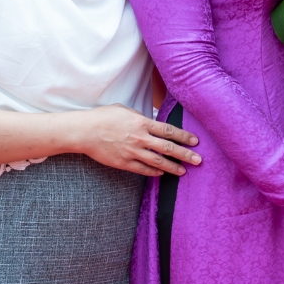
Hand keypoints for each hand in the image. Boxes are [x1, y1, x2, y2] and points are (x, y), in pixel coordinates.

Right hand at [80, 104, 200, 176]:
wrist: (84, 131)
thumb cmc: (104, 117)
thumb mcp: (125, 110)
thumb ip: (141, 117)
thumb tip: (153, 123)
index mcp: (142, 122)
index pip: (168, 131)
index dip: (183, 137)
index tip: (195, 141)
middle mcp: (140, 138)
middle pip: (167, 148)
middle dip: (185, 154)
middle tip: (198, 160)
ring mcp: (132, 151)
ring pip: (157, 161)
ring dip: (172, 167)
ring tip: (183, 171)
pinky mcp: (123, 162)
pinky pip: (142, 169)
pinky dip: (153, 172)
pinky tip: (162, 173)